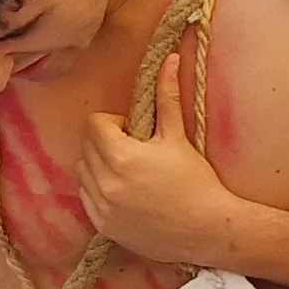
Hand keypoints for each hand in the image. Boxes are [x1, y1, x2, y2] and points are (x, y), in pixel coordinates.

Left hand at [77, 53, 241, 266]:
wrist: (206, 230)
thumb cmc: (196, 182)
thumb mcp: (178, 137)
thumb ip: (166, 97)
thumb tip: (168, 59)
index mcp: (120, 156)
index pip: (95, 124)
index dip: (116, 123)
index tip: (138, 134)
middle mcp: (104, 182)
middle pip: (86, 145)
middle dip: (106, 142)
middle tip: (137, 151)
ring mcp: (101, 206)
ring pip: (82, 170)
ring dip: (99, 164)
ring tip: (130, 172)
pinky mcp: (103, 226)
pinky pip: (85, 196)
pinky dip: (98, 188)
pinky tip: (126, 192)